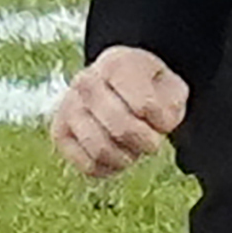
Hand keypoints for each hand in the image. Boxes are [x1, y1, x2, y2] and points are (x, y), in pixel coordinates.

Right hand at [52, 45, 188, 178]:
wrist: (117, 86)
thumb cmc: (148, 89)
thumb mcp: (170, 87)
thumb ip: (171, 104)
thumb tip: (156, 125)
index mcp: (117, 63)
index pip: (144, 106)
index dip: (162, 122)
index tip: (163, 120)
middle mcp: (86, 81)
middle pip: (121, 127)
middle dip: (144, 143)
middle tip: (151, 142)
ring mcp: (68, 106)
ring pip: (100, 148)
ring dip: (125, 158)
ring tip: (132, 150)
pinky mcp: (60, 132)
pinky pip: (86, 165)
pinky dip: (108, 169)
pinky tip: (117, 158)